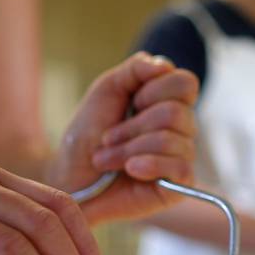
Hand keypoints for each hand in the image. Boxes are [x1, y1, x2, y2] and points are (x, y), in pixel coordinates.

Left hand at [47, 52, 198, 224]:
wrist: (69, 178)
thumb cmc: (87, 136)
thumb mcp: (106, 89)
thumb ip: (136, 69)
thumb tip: (166, 67)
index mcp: (167, 102)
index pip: (186, 84)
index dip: (156, 90)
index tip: (131, 103)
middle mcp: (179, 129)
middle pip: (176, 113)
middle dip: (132, 126)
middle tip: (107, 139)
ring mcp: (180, 158)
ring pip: (171, 140)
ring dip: (129, 149)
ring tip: (107, 159)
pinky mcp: (178, 188)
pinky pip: (181, 168)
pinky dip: (150, 165)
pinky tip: (131, 170)